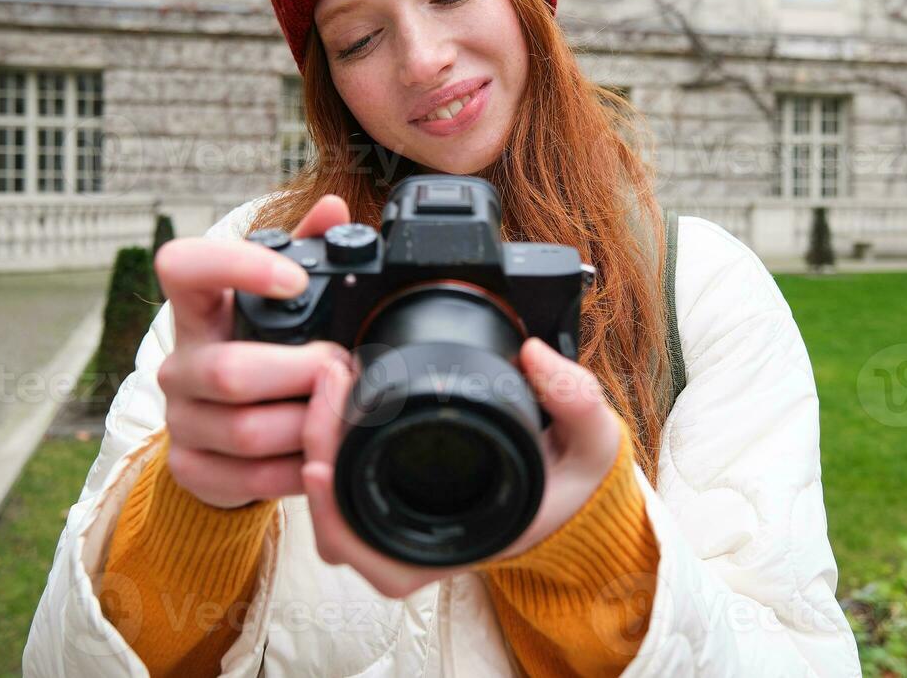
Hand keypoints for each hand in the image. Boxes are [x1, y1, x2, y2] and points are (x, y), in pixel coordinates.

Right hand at [155, 195, 355, 508]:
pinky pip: (249, 479)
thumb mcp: (283, 304)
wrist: (228, 436)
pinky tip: (320, 456)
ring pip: (246, 431)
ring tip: (341, 411)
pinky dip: (298, 470)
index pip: (181, 266)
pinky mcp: (189, 469)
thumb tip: (333, 209)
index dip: (235, 267)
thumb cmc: (263, 351)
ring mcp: (178, 418)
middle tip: (341, 367)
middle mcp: (179, 361)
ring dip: (307, 424)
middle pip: (229, 372)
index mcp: (198, 308)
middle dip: (301, 373)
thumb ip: (308, 252)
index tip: (295, 282)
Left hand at [299, 335, 623, 597]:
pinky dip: (328, 442)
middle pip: (333, 521)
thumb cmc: (575, 478)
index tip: (318, 465)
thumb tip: (534, 354)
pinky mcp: (394, 489)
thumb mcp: (592, 442)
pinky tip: (335, 393)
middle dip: (314, 451)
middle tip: (327, 382)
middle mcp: (420, 541)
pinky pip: (341, 479)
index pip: (372, 552)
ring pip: (329, 500)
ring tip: (329, 381)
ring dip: (315, 443)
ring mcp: (402, 520)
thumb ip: (574, 398)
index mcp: (456, 542)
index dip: (333, 516)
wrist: (577, 486)